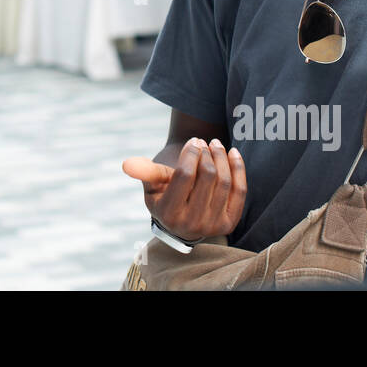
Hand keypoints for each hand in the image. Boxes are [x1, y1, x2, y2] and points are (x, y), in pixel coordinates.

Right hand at [122, 138, 246, 242]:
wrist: (182, 221)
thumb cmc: (165, 195)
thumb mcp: (153, 186)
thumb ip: (145, 172)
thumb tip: (127, 164)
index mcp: (169, 213)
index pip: (185, 175)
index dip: (191, 153)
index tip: (193, 141)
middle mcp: (192, 224)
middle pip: (208, 177)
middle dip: (207, 153)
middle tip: (204, 142)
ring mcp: (213, 226)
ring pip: (224, 182)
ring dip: (221, 157)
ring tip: (216, 144)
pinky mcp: (229, 223)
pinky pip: (239, 191)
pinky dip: (238, 168)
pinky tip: (232, 153)